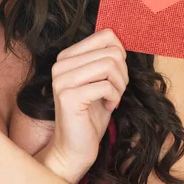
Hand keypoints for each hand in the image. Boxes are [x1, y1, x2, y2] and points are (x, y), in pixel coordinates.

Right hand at [49, 28, 128, 168]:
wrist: (74, 148)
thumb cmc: (90, 115)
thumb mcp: (99, 81)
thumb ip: (104, 60)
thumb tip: (122, 42)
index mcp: (67, 57)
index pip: (105, 35)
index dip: (121, 53)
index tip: (116, 74)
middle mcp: (60, 65)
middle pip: (111, 51)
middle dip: (123, 73)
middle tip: (117, 91)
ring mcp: (62, 80)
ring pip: (110, 65)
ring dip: (120, 85)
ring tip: (113, 98)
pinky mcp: (68, 96)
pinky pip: (106, 86)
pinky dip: (114, 97)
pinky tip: (107, 107)